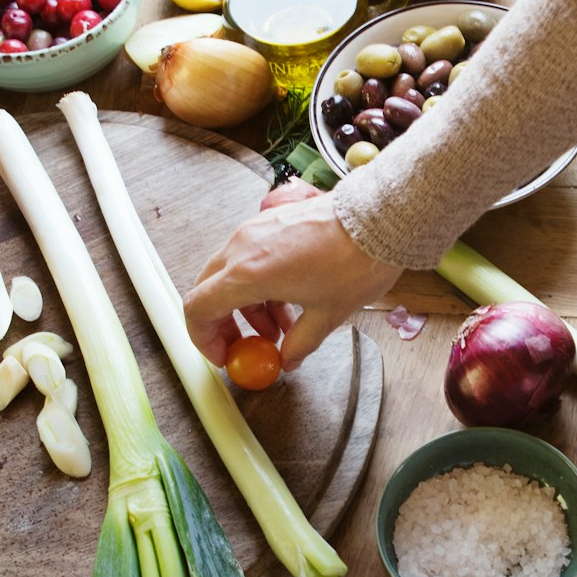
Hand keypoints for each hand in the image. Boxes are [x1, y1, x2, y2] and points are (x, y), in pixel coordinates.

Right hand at [183, 193, 401, 369]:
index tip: (224, 355)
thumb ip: (300, 343)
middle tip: (248, 345)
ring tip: (282, 328)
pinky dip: (259, 284)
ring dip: (247, 306)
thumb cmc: (354, 262)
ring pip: (231, 275)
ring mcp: (254, 230)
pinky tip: (290, 301)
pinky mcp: (270, 222)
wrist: (379, 216)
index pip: (198, 308)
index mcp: (247, 274)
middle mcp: (241, 247)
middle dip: (224, 323)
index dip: (204, 338)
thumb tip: (288, 359)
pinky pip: (249, 257)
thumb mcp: (327, 315)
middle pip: (210, 290)